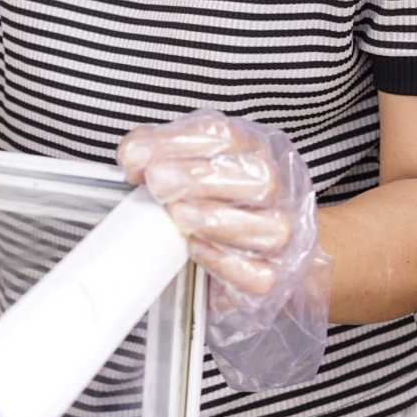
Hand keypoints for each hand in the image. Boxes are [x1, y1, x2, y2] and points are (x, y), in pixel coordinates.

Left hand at [118, 110, 294, 297]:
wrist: (255, 256)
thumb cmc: (216, 203)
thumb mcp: (187, 167)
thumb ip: (160, 155)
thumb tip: (132, 159)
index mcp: (254, 153)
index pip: (224, 137)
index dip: (176, 142)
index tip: (134, 155)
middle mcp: (278, 191)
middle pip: (260, 177)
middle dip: (202, 177)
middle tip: (157, 182)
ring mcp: (283, 237)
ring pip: (271, 228)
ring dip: (218, 219)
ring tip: (178, 215)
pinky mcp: (275, 279)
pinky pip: (261, 275)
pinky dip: (225, 262)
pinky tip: (195, 249)